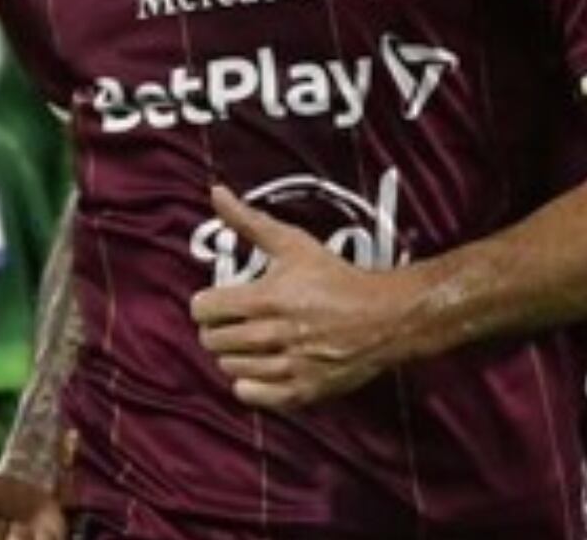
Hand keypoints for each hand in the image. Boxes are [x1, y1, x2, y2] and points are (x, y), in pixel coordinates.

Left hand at [189, 185, 426, 410]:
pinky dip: (250, 383)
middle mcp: (273, 334)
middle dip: (220, 328)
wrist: (384, 315)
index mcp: (266, 298)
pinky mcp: (299, 391)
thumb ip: (248, 220)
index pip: (203, 310)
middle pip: (212, 341)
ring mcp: (286, 366)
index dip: (208, 303)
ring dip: (236, 354)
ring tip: (254, 340)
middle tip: (239, 320)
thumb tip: (215, 192)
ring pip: (229, 368)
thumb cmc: (337, 277)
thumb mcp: (293, 242)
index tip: (222, 300)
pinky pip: (250, 395)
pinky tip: (263, 365)